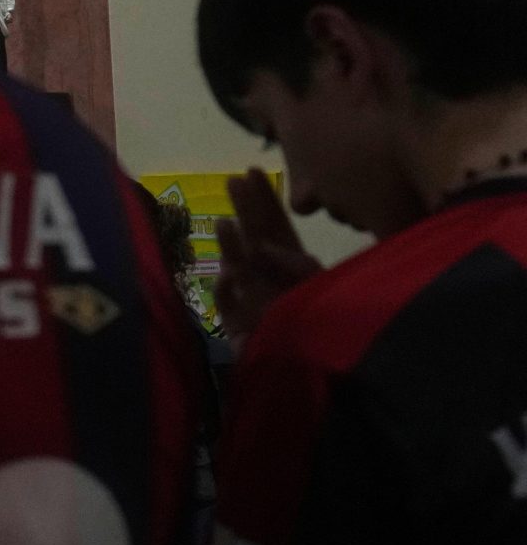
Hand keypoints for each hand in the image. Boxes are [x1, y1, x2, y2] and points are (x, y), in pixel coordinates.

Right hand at [213, 168, 319, 343]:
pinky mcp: (239, 326)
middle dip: (244, 210)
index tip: (251, 171)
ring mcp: (252, 300)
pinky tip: (226, 276)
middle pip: (255, 239)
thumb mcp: (318, 287)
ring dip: (231, 246)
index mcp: (292, 266)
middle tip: (232, 181)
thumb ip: (294, 265)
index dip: (264, 199)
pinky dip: (226, 292)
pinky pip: (230, 307)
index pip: (277, 226)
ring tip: (224, 222)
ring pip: (238, 268)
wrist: (307, 373)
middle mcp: (269, 278)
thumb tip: (261, 246)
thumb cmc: (322, 329)